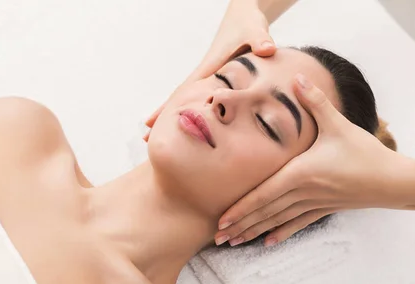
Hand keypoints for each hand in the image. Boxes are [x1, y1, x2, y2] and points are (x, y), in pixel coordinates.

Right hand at [144, 1, 275, 131]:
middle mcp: (205, 72)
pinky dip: (191, 110)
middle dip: (163, 116)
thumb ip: (260, 41)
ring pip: (188, 99)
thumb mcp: (254, 30)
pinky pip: (200, 97)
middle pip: (180, 98)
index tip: (152, 123)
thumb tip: (267, 50)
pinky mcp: (215, 78)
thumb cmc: (248, 22)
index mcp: (210, 66)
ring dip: (173, 115)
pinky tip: (188, 123)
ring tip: (158, 135)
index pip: (185, 91)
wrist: (244, 14)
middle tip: (147, 138)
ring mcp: (209, 76)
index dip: (168, 108)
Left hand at [216, 74, 407, 246]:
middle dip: (239, 225)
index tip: (221, 219)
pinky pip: (296, 224)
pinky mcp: (323, 209)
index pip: (263, 194)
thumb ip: (315, 101)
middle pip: (264, 212)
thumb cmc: (365, 152)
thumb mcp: (338, 124)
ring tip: (232, 243)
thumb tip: (298, 75)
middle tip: (217, 237)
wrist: (394, 180)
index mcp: (300, 173)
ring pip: (276, 221)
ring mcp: (312, 204)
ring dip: (253, 232)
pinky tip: (266, 243)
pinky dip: (280, 233)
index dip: (241, 208)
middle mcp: (302, 193)